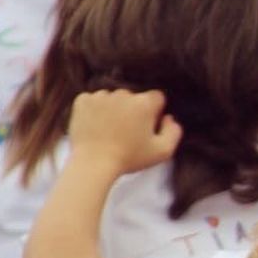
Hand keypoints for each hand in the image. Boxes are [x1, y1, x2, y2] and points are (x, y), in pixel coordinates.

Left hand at [66, 90, 180, 176]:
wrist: (93, 164)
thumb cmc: (129, 158)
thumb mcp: (162, 151)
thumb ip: (174, 132)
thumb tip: (168, 118)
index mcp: (144, 103)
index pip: (156, 97)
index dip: (154, 112)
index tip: (146, 126)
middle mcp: (124, 93)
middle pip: (133, 97)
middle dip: (133, 110)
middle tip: (126, 131)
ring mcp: (101, 95)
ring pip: (112, 98)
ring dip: (113, 108)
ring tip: (108, 129)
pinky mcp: (83, 100)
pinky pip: (93, 100)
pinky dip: (94, 109)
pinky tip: (94, 124)